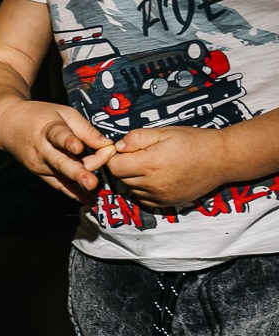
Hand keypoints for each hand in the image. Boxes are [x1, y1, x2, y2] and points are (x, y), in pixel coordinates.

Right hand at [0, 100, 112, 200]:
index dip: (68, 141)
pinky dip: (73, 193)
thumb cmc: (40, 115)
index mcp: (48, 129)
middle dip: (77, 173)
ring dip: (80, 183)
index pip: (58, 135)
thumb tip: (106, 144)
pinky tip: (88, 201)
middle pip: (60, 162)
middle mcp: (42, 150)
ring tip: (95, 196)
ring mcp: (39, 164)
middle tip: (92, 182)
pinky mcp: (40, 174)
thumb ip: (85, 129)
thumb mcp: (63, 113)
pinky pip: (59, 185)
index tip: (78, 147)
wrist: (7, 125)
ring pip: (64, 175)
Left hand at [104, 126, 233, 208]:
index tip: (126, 150)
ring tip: (152, 165)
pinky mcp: (167, 203)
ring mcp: (160, 196)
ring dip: (134, 178)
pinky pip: (144, 198)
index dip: (115, 156)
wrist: (222, 159)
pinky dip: (144, 189)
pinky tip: (157, 177)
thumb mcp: (164, 132)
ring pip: (132, 189)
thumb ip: (136, 138)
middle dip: (125, 166)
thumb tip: (117, 147)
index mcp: (149, 164)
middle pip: (121, 178)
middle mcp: (153, 184)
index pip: (114, 166)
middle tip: (141, 155)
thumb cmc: (193, 142)